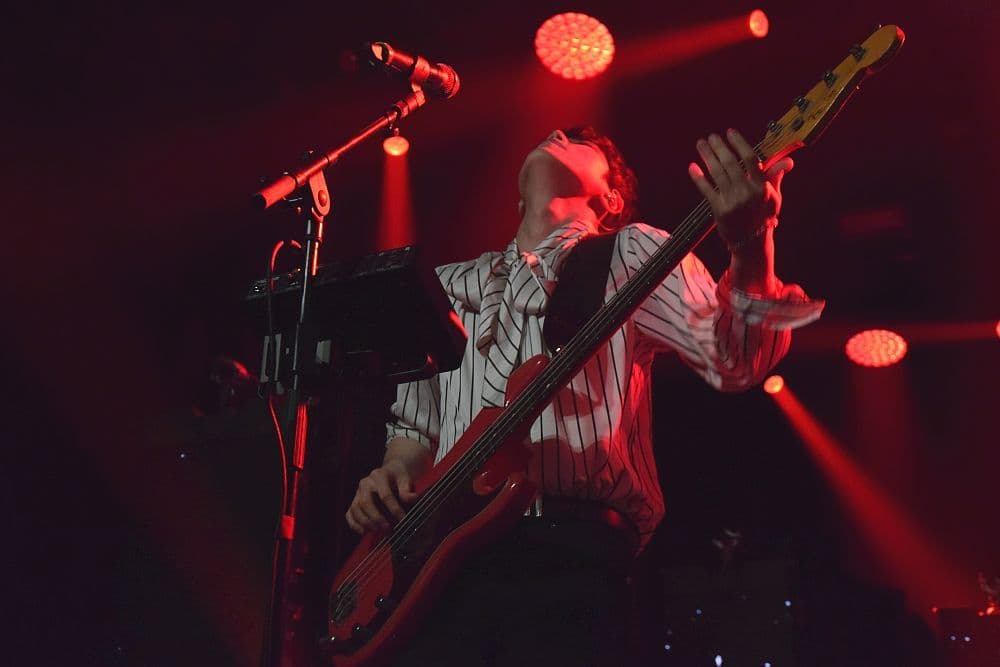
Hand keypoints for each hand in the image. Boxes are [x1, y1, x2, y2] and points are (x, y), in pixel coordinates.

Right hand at [345, 459, 419, 533]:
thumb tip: (411, 498)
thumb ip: (407, 489)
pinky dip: (355, 525)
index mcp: (379, 476)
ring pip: (356, 508)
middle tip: (387, 528)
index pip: (385, 495)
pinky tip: (364, 532)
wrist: (391, 472)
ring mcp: (358, 492)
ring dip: (366, 522)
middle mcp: (365, 483)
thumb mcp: (406, 479)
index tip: (402, 520)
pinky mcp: (354, 501)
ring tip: (378, 531)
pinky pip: (349, 514)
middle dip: (376, 517)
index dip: (394, 509)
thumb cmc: (399, 478)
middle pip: (366, 502)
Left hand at [687, 129, 792, 249]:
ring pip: (717, 173)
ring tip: (701, 144)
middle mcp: (747, 192)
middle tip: (711, 137)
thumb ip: (775, 177)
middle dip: (719, 147)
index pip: (750, 159)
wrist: (751, 241)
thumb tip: (789, 161)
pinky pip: (706, 190)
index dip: (739, 143)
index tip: (730, 132)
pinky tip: (692, 166)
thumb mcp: (773, 197)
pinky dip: (698, 178)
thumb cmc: (763, 215)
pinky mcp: (719, 210)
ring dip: (707, 156)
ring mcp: (732, 201)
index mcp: (761, 187)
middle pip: (730, 163)